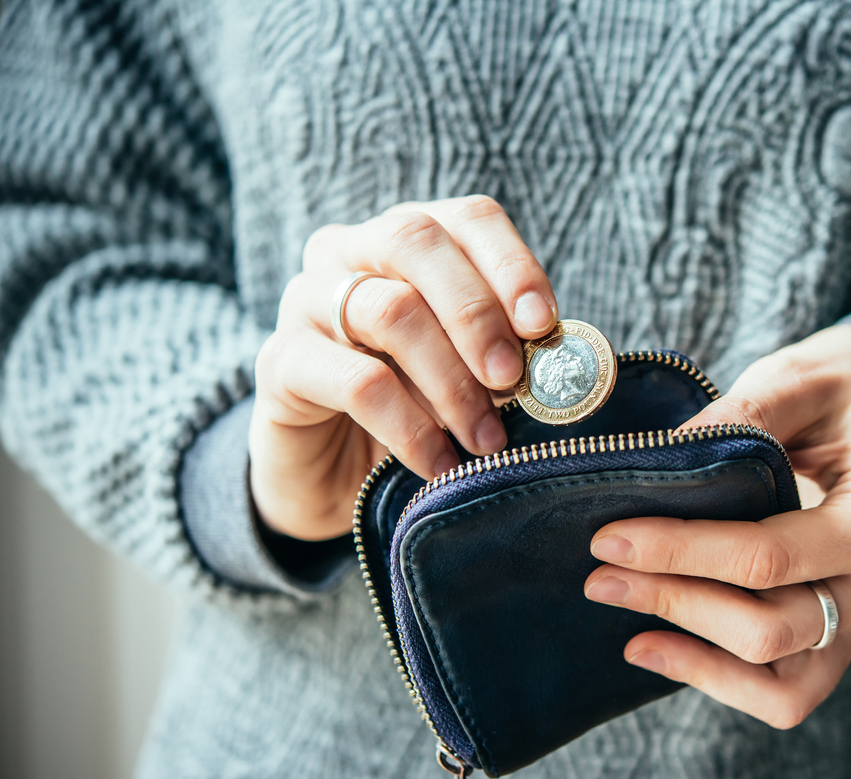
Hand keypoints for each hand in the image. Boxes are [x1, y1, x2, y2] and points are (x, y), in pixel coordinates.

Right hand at [250, 196, 556, 539]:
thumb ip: (506, 351)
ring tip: (485, 438)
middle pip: (418, 241)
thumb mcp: (468, 373)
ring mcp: (305, 300)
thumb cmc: (415, 410)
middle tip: (511, 379)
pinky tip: (439, 464)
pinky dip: (410, 427)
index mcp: (410, 240)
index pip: (469, 218)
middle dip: (477, 313)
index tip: (543, 324)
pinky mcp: (279, 362)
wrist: (332, 476)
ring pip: (389, 310)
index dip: (512, 264)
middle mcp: (350, 251)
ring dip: (451, 381)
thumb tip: (561, 358)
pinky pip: (356, 382)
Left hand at [583, 324, 850, 727]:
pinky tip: (656, 646)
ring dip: (691, 652)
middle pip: (768, 628)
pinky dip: (718, 677)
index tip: (610, 538)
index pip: (770, 557)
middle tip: (601, 573)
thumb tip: (659, 461)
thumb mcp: (801, 377)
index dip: (682, 552)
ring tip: (624, 614)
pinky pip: (784, 690)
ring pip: (779, 682)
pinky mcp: (841, 637)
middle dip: (674, 602)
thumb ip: (741, 416)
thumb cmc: (850, 386)